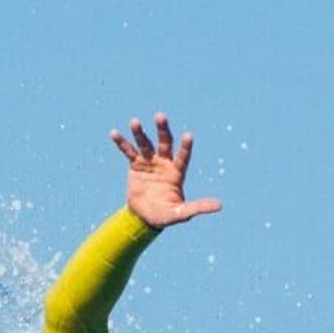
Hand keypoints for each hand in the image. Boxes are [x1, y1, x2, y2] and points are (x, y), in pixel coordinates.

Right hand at [111, 114, 221, 230]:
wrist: (144, 216)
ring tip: (134, 122)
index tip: (188, 136)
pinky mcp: (136, 165)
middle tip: (160, 116)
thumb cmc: (165, 214)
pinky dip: (122, 143)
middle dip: (163, 130)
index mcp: (177, 172)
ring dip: (140, 133)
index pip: (183, 157)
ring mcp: (150, 162)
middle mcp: (165, 163)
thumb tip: (219, 206)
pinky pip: (128, 151)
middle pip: (165, 143)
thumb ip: (198, 207)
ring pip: (146, 144)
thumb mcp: (181, 213)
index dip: (185, 147)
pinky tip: (114, 133)